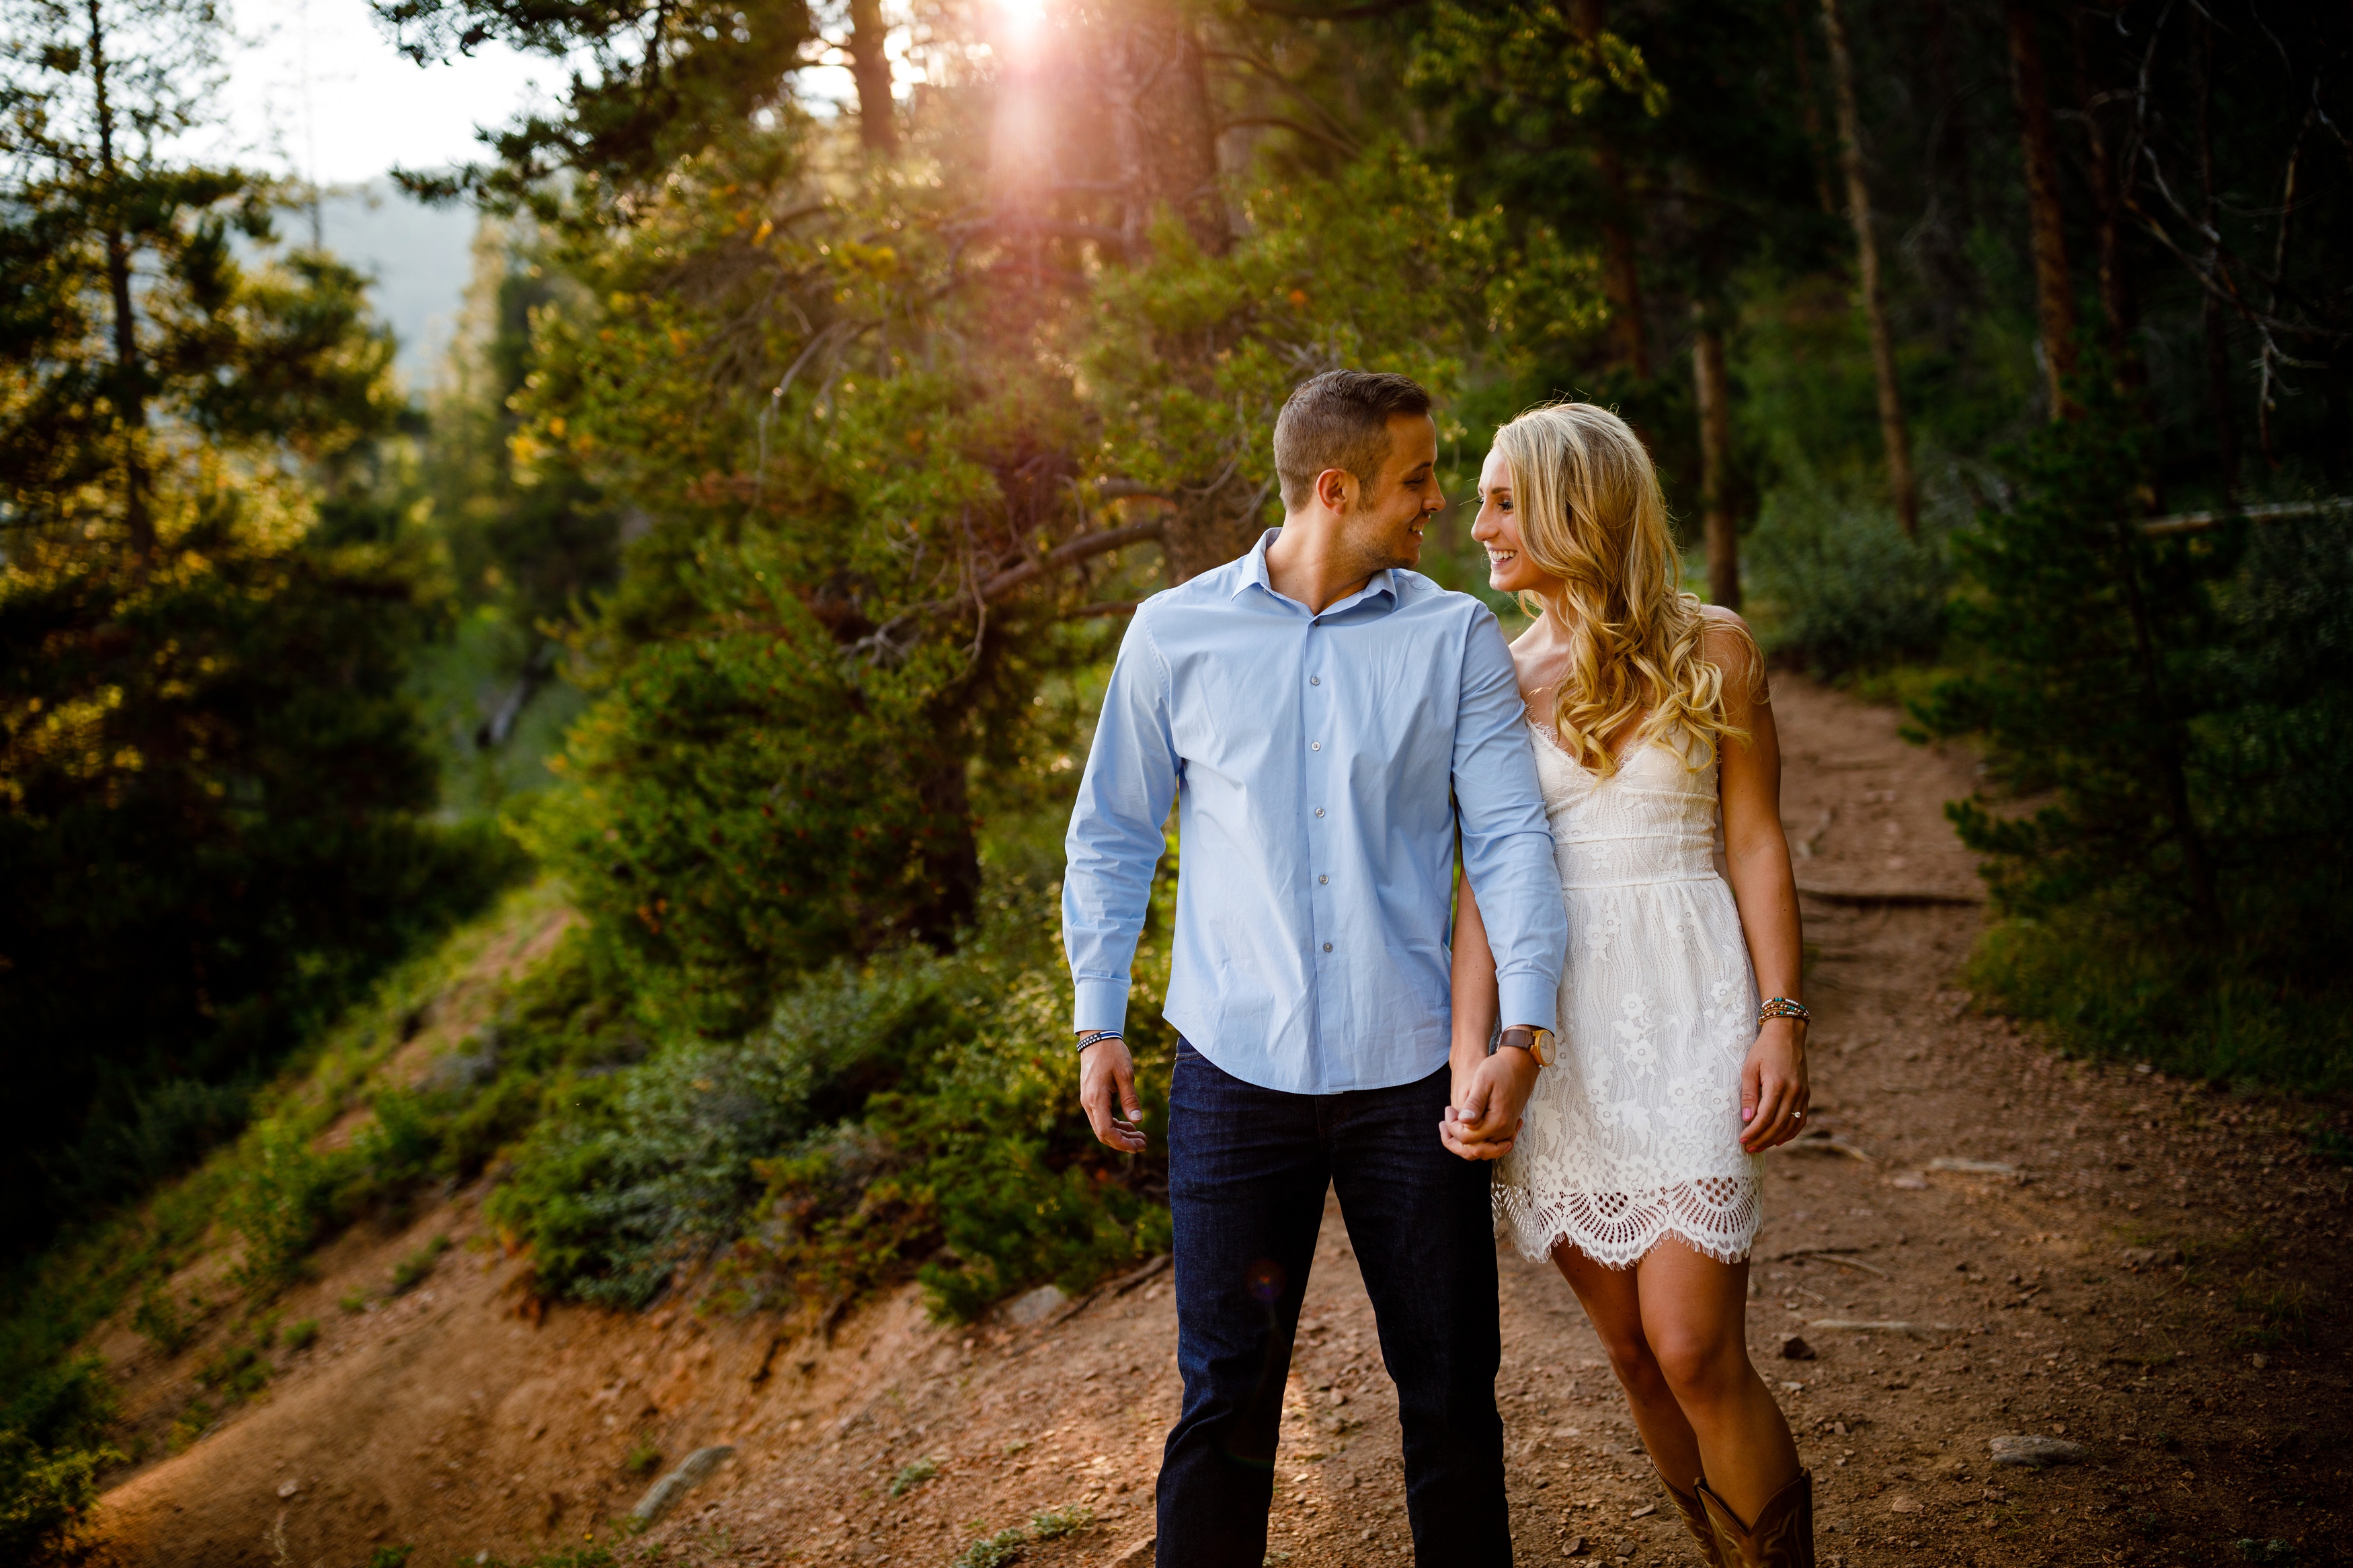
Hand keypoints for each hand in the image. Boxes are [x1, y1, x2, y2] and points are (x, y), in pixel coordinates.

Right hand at [1079, 1036, 1146, 1152]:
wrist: (1097, 1038)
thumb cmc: (1112, 1053)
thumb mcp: (1125, 1074)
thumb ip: (1130, 1098)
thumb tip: (1137, 1120)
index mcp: (1096, 1099)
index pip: (1106, 1131)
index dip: (1121, 1143)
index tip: (1138, 1146)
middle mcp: (1088, 1103)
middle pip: (1103, 1133)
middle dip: (1123, 1142)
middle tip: (1143, 1144)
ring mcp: (1088, 1101)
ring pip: (1102, 1127)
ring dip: (1120, 1134)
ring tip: (1140, 1136)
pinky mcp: (1091, 1098)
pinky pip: (1101, 1118)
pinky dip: (1115, 1124)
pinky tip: (1129, 1124)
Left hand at [1441, 1048, 1539, 1161]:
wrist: (1520, 1065)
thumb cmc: (1500, 1069)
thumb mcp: (1482, 1081)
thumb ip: (1474, 1103)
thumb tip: (1463, 1121)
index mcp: (1497, 1121)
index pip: (1466, 1139)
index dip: (1452, 1126)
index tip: (1448, 1109)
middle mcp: (1504, 1131)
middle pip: (1474, 1149)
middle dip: (1456, 1135)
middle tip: (1449, 1116)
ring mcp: (1507, 1131)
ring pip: (1482, 1149)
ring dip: (1465, 1139)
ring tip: (1454, 1121)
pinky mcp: (1507, 1128)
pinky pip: (1489, 1143)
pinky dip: (1476, 1138)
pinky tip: (1467, 1124)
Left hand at [1739, 1016, 1809, 1152]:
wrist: (1787, 1034)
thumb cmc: (1764, 1049)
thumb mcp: (1749, 1067)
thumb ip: (1749, 1093)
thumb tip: (1747, 1118)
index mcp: (1777, 1084)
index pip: (1766, 1117)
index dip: (1754, 1131)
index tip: (1742, 1140)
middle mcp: (1794, 1091)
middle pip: (1779, 1124)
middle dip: (1762, 1139)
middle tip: (1749, 1149)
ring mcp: (1803, 1093)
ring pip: (1791, 1125)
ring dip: (1775, 1139)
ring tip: (1760, 1147)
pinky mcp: (1806, 1093)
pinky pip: (1801, 1118)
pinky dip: (1791, 1132)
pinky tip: (1779, 1139)